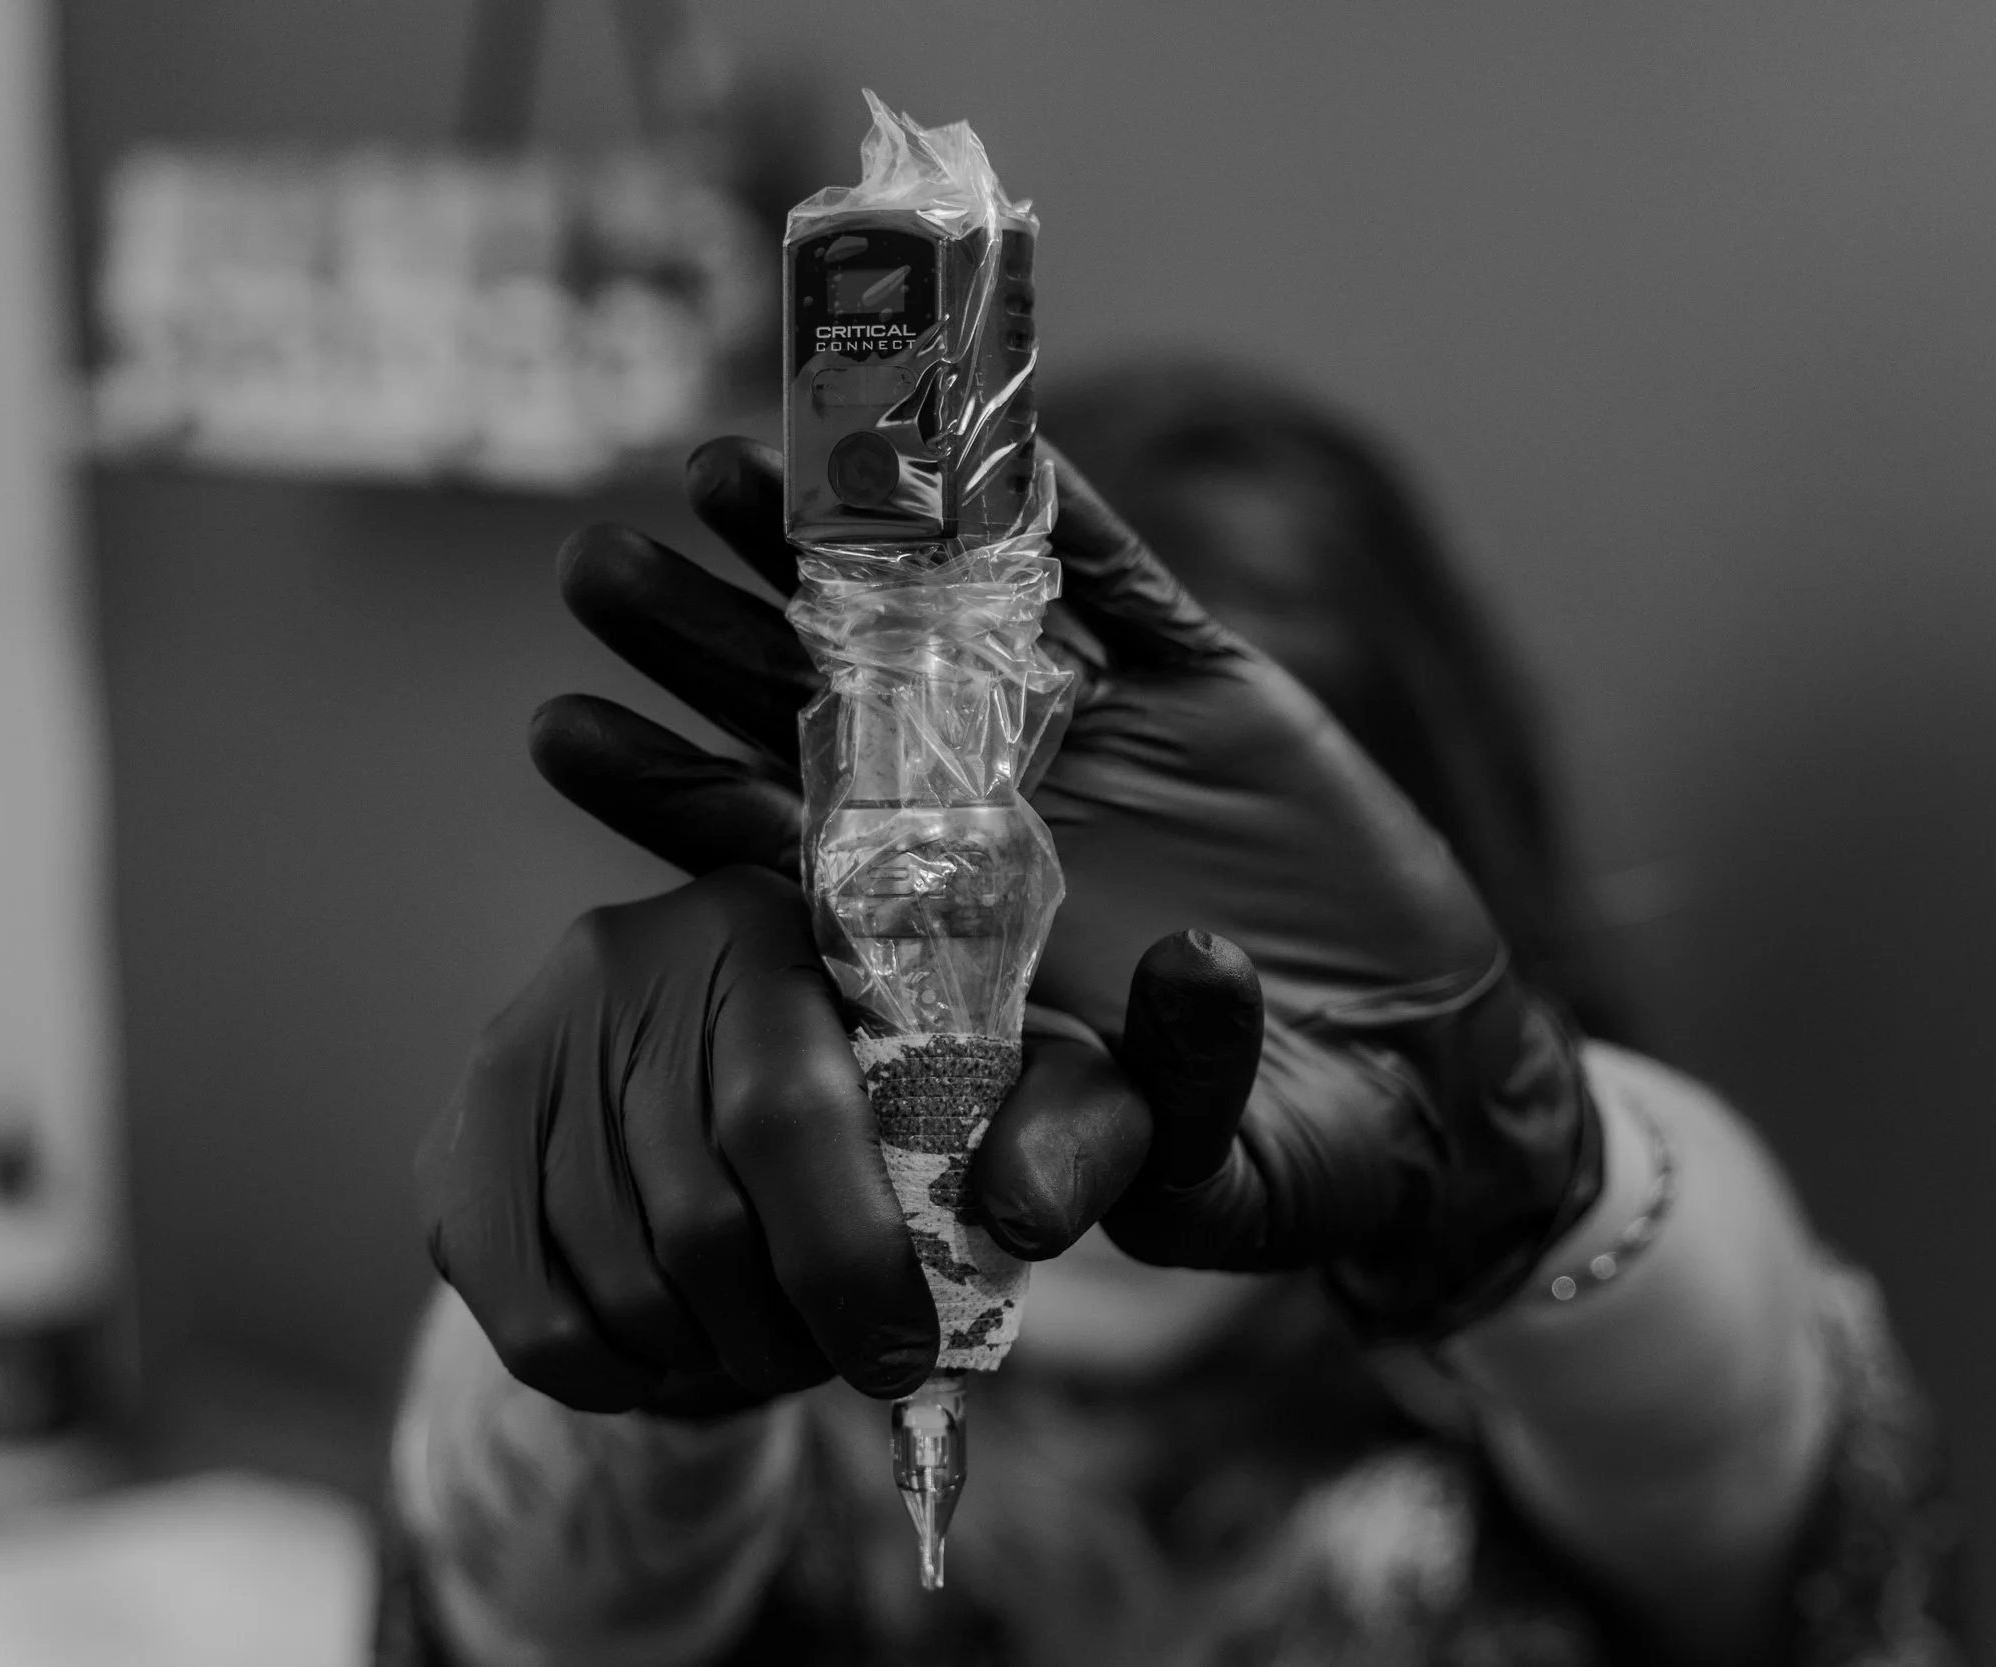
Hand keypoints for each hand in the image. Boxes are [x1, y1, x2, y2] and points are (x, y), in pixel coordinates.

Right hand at [415, 866, 1259, 1414]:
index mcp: (763, 923)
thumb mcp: (994, 1073)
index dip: (851, 1261)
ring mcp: (519, 1051)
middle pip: (703, 1223)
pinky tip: (680, 1355)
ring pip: (622, 1287)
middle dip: (789, 1332)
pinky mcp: (456, 1149)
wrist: (703, 1081)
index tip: (901, 1355)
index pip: (787, 1114)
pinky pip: (538, 1328)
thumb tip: (1026, 1211)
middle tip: (840, 1362)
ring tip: (767, 1347)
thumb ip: (1051, 1120)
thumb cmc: (884, 1085)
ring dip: (714, 1360)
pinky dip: (626, 1380)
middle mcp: (623, 961)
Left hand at [534, 439, 1602, 1335]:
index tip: (564, 728)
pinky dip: (1050, 503)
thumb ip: (1103, 1159)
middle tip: (599, 565)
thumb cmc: (1288, 1147)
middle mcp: (989, 819)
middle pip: (812, 714)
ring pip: (935, 618)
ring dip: (833, 541)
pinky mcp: (1201, 682)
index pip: (776, 857)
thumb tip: (1017, 1197)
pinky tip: (966, 425)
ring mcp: (1091, 738)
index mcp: (947, 939)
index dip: (672, 794)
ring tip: (725, 468)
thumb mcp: (1195, 1171)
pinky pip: (1116, 576)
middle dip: (705, 638)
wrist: (1431, 1075)